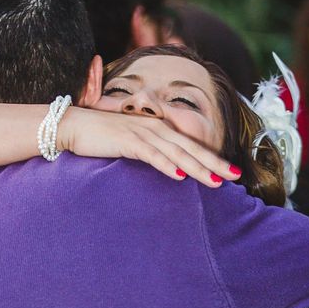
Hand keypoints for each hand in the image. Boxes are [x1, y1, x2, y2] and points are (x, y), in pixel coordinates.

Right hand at [57, 107, 240, 186]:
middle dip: (214, 163)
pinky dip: (166, 165)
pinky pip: (151, 155)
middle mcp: (155, 128)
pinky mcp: (127, 141)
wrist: (72, 125)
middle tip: (236, 176)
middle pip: (190, 148)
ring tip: (217, 182)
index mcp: (158, 129)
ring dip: (197, 167)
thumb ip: (150, 152)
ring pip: (176, 153)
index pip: (190, 145)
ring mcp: (142, 133)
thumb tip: (168, 169)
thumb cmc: (102, 137)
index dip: (212, 157)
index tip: (231, 171)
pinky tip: (179, 176)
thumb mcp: (132, 143)